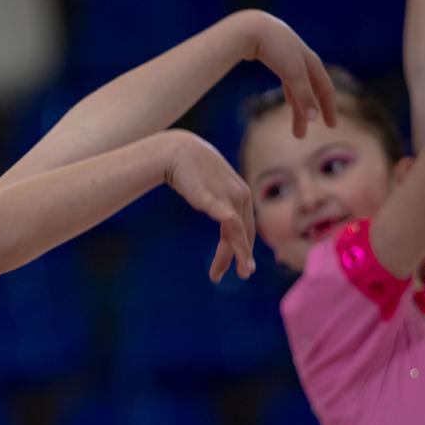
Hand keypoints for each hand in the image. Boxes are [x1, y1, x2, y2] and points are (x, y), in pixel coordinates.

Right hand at [160, 130, 255, 281]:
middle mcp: (241, 195)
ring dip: (234, 254)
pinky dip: (232, 233)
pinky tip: (235, 246)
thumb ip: (219, 202)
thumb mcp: (211, 188)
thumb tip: (222, 216)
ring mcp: (228, 196)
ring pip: (236, 232)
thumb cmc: (192, 169)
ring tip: (228, 273)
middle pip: (243, 233)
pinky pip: (226, 219)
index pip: (246, 228)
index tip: (243, 266)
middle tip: (244, 275)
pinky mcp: (211, 197)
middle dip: (242, 256)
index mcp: (243, 194)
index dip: (245, 248)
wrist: (177, 150)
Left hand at [239, 11, 337, 137]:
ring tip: (294, 129)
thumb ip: (303, 95)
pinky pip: (288, 81)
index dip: (329, 107)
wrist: (251, 27)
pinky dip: (290, 94)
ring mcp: (289, 58)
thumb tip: (314, 119)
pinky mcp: (275, 58)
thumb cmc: (274, 47)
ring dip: (297, 109)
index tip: (331, 126)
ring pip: (297, 89)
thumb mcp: (292, 72)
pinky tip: (290, 103)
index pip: (325, 89)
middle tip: (300, 135)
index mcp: (312, 62)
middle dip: (307, 114)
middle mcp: (304, 60)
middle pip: (310, 92)